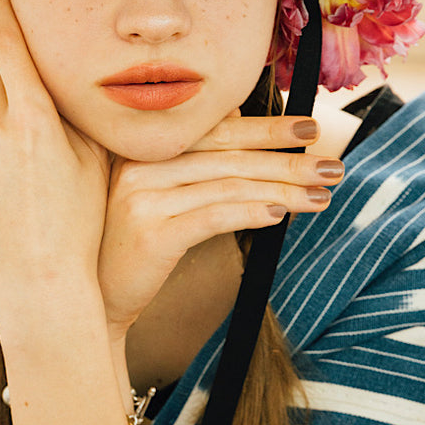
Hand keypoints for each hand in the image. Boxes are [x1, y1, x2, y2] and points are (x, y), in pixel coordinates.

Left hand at [0, 0, 110, 314]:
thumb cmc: (81, 218)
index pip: (13, 46)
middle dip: (18, 90)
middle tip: (40, 130)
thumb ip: (69, 110)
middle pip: (1, 83)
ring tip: (24, 172)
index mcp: (35, 122)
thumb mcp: (92, 156)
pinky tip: (2, 187)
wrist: (40, 286)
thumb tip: (53, 75)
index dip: (0, 4)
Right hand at [98, 111, 342, 336]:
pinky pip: (211, 215)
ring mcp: (142, 195)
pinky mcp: (150, 232)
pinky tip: (280, 215)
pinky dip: (249, 212)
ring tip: (322, 195)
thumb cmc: (134, 243)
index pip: (216, 128)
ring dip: (282, 188)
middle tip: (331, 163)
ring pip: (228, 182)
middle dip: (285, 155)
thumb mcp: (161, 194)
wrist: (93, 298)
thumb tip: (249, 127)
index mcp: (146, 145)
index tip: (310, 128)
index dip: (266, 126)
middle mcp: (141, 162)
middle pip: (228, 151)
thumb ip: (197, 161)